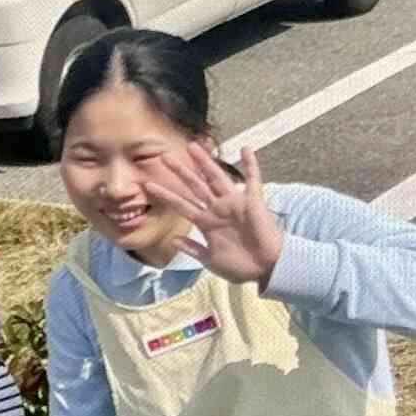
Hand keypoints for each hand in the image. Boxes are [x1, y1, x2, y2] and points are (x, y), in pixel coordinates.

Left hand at [144, 144, 284, 287]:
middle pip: (195, 186)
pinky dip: (251, 165)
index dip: (165, 195)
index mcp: (206, 222)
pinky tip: (246, 150)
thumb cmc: (240, 267)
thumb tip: (174, 240)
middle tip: (164, 156)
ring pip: (217, 178)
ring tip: (193, 146)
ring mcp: (235, 204)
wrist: (267, 269)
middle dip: (181, 171)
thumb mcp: (211, 260)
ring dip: (205, 162)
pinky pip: (253, 181)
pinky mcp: (253, 202)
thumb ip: (193, 249)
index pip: (181, 204)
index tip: (148, 185)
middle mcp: (218, 209)